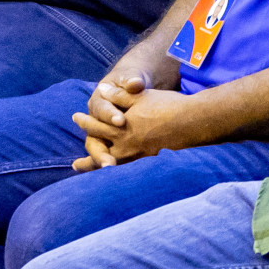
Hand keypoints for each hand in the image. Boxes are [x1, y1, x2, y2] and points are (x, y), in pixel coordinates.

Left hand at [71, 85, 191, 169]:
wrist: (192, 122)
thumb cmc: (166, 106)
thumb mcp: (139, 96)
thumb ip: (119, 95)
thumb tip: (102, 90)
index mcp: (122, 128)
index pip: (98, 126)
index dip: (86, 122)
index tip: (75, 118)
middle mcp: (128, 146)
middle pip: (102, 153)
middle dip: (88, 158)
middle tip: (75, 164)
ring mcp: (139, 156)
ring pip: (115, 166)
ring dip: (101, 171)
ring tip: (94, 179)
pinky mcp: (151, 161)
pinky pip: (129, 170)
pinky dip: (119, 174)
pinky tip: (119, 176)